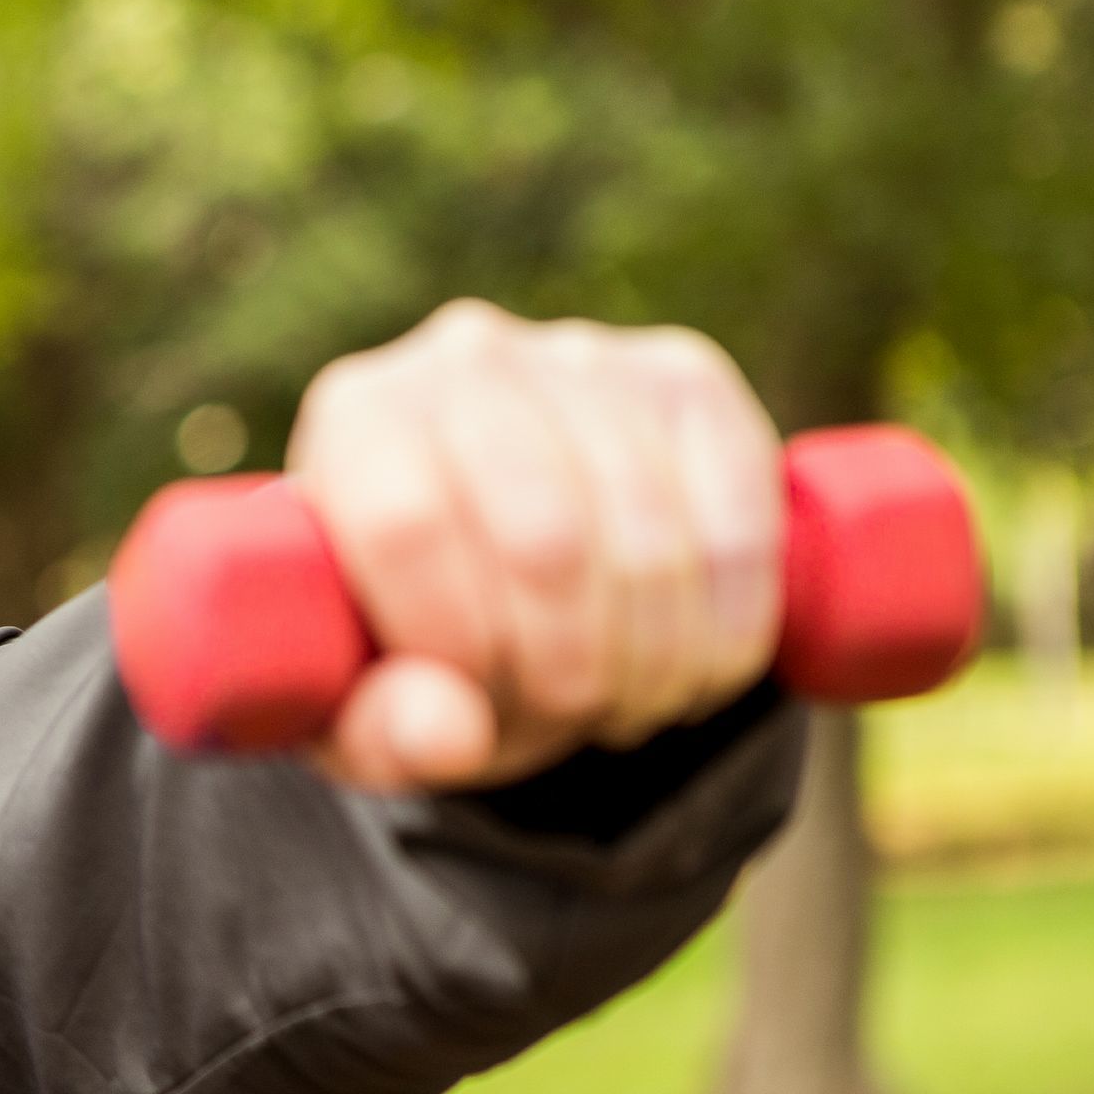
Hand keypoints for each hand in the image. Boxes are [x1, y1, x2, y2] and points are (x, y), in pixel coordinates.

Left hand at [286, 299, 783, 792]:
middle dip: (567, 670)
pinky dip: (727, 630)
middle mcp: (464, 360)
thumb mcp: (364, 706)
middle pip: (542, 537)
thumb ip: (381, 730)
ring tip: (621, 704)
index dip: (457, 643)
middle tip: (566, 716)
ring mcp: (585, 357)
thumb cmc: (410, 639)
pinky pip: (737, 526)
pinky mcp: (690, 380)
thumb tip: (448, 735)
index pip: (407, 526)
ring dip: (650, 663)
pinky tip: (693, 670)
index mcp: (357, 419)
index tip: (479, 708)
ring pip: (647, 540)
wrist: (502, 565)